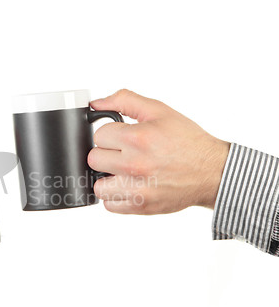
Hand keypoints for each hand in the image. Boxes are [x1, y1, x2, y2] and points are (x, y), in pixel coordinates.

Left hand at [88, 89, 229, 214]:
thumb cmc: (188, 142)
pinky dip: (116, 197)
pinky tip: (129, 186)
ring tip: (123, 172)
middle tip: (122, 154)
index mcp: (138, 138)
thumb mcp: (159, 111)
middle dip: (106, 154)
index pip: (98, 136)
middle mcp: (135, 165)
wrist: (213, 171)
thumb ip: (124, 100)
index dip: (109, 134)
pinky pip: (109, 205)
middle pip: (94, 160)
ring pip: (98, 186)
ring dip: (107, 179)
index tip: (121, 137)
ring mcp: (137, 189)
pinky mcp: (141, 206)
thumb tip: (96, 104)